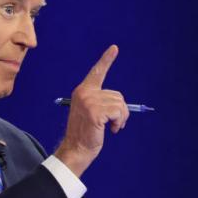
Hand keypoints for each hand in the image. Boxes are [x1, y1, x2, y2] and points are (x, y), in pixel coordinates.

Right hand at [54, 45, 128, 175]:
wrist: (76, 149)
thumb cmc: (86, 133)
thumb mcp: (92, 112)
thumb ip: (101, 102)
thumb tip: (121, 103)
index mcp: (83, 91)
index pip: (97, 72)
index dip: (107, 60)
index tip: (115, 48)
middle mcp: (85, 92)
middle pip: (117, 95)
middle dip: (121, 111)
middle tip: (114, 123)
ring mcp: (89, 101)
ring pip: (120, 105)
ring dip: (121, 118)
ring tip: (112, 127)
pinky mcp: (95, 112)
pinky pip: (119, 112)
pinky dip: (119, 122)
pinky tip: (111, 130)